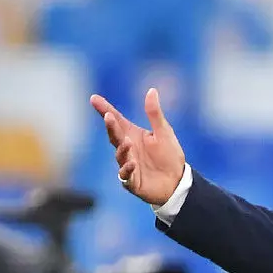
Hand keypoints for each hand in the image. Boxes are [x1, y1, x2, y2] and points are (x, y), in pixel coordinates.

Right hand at [89, 89, 185, 206]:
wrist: (178, 182)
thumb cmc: (169, 156)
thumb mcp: (164, 132)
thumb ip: (155, 114)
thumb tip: (151, 90)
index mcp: (133, 135)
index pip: (117, 120)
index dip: (105, 109)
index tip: (94, 99)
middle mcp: (127, 148)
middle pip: (115, 136)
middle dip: (111, 127)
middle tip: (108, 116)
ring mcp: (128, 164)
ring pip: (120, 155)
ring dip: (122, 149)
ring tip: (127, 142)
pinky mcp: (133, 181)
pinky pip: (126, 175)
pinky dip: (127, 169)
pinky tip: (132, 163)